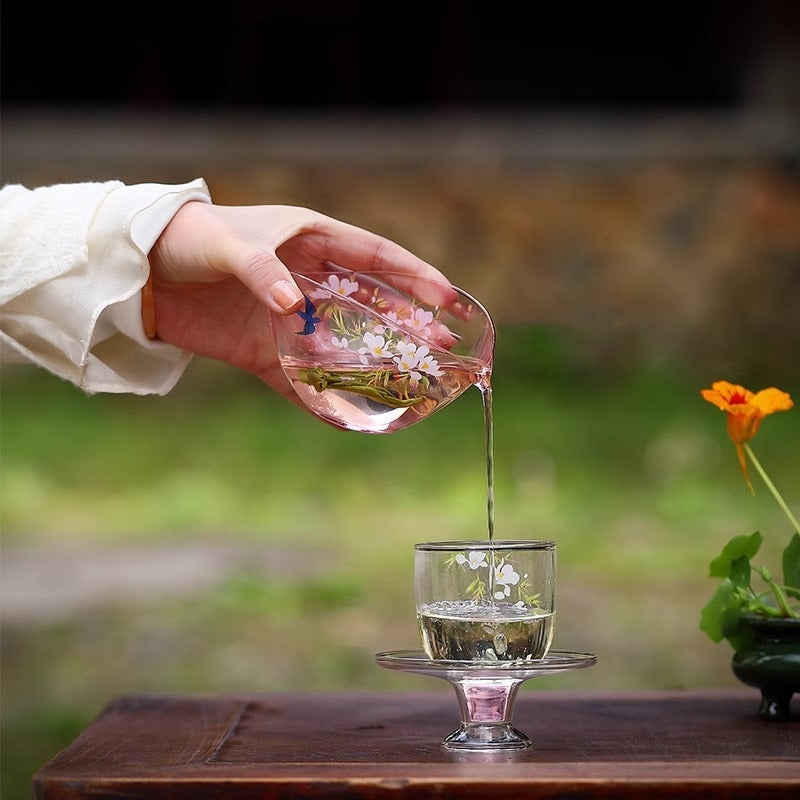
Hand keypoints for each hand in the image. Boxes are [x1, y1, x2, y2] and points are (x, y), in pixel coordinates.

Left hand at [147, 202, 455, 403]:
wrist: (139, 273)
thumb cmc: (188, 239)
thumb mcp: (226, 245)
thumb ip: (261, 270)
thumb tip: (293, 305)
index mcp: (311, 241)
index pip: (376, 257)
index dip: (415, 275)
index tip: (446, 296)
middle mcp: (308, 281)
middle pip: (371, 303)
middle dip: (408, 323)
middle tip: (442, 346)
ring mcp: (289, 319)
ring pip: (343, 344)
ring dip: (375, 362)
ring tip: (411, 380)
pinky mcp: (263, 351)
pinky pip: (300, 378)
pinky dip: (321, 398)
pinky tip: (349, 416)